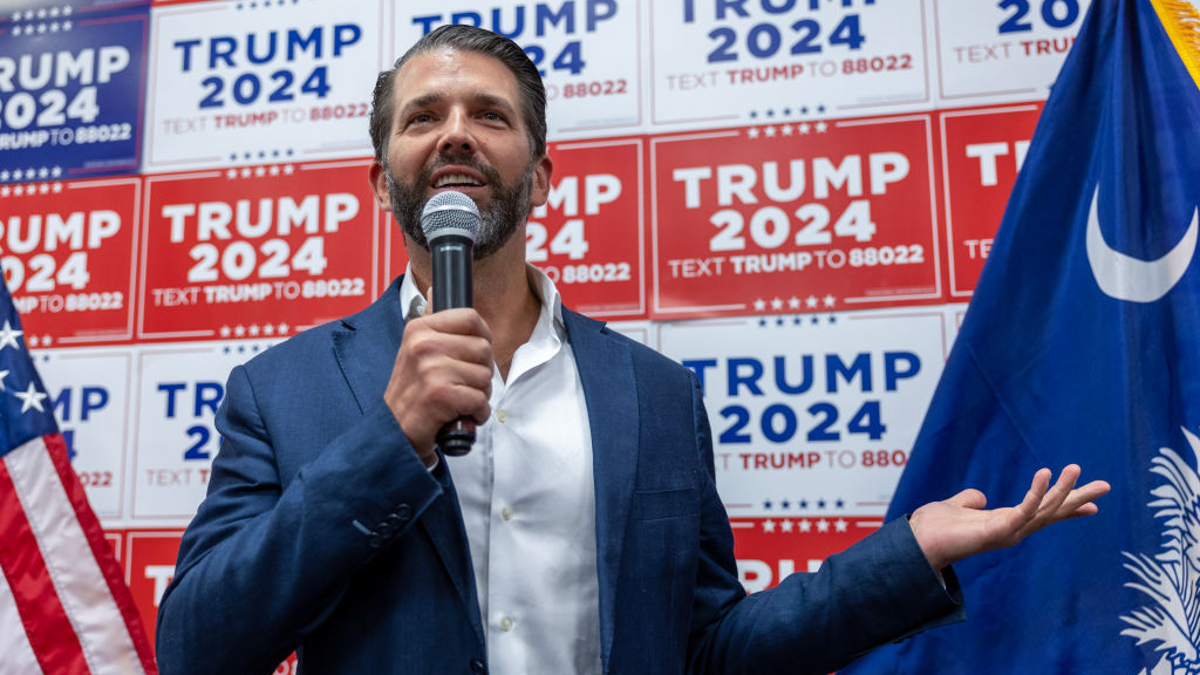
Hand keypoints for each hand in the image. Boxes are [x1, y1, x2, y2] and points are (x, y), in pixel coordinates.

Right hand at [384, 307, 492, 464]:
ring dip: (477, 395)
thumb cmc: (411, 392)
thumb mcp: (414, 350)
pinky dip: (476, 414)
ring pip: (485, 377)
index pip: (471, 318)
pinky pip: (480, 400)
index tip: (472, 353)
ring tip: (455, 400)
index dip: (482, 337)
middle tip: (458, 384)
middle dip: (479, 372)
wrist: (393, 431)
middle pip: (484, 349)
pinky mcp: (440, 394)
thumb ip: (431, 322)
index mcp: (419, 329)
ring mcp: (431, 368)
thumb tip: (434, 290)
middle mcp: (423, 344)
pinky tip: (457, 414)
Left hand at [908, 464, 1110, 570]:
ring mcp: (1008, 532)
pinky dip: (1037, 492)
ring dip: (1063, 490)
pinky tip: (1045, 473)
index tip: (1093, 505)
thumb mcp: (957, 507)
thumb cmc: (933, 528)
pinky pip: (1025, 509)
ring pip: (1045, 510)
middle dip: (1078, 499)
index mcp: (1005, 522)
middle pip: (1053, 512)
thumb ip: (970, 501)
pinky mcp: (999, 530)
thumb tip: (979, 497)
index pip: (1043, 513)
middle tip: (1106, 485)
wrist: (917, 542)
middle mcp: (1012, 529)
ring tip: (1076, 468)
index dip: (1067, 508)